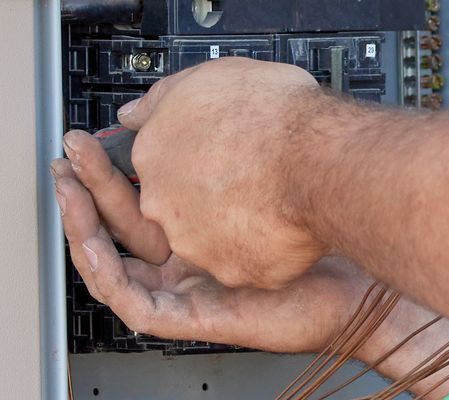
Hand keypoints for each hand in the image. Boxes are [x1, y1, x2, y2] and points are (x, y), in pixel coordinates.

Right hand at [54, 133, 367, 354]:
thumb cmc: (315, 217)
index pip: (137, 202)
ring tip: (66, 192)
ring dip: (84, 229)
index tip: (91, 141)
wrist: (350, 265)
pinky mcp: (189, 318)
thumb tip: (177, 110)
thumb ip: (209, 143)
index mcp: (198, 228)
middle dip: (85, 192)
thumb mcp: (251, 164)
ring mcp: (185, 292)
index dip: (107, 174)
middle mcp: (186, 262)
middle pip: (117, 230)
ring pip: (114, 266)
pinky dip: (105, 273)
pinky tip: (87, 241)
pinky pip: (132, 302)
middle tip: (65, 159)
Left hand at [117, 57, 335, 288]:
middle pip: (178, 205)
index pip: (159, 163)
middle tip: (244, 175)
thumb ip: (162, 99)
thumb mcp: (207, 77)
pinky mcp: (230, 271)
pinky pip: (246, 261)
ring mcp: (194, 244)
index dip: (191, 156)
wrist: (315, 160)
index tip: (215, 151)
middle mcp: (162, 206)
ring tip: (268, 197)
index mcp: (153, 156)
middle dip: (207, 193)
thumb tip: (132, 113)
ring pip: (209, 237)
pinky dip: (262, 245)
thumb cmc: (270, 113)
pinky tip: (282, 222)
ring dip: (233, 221)